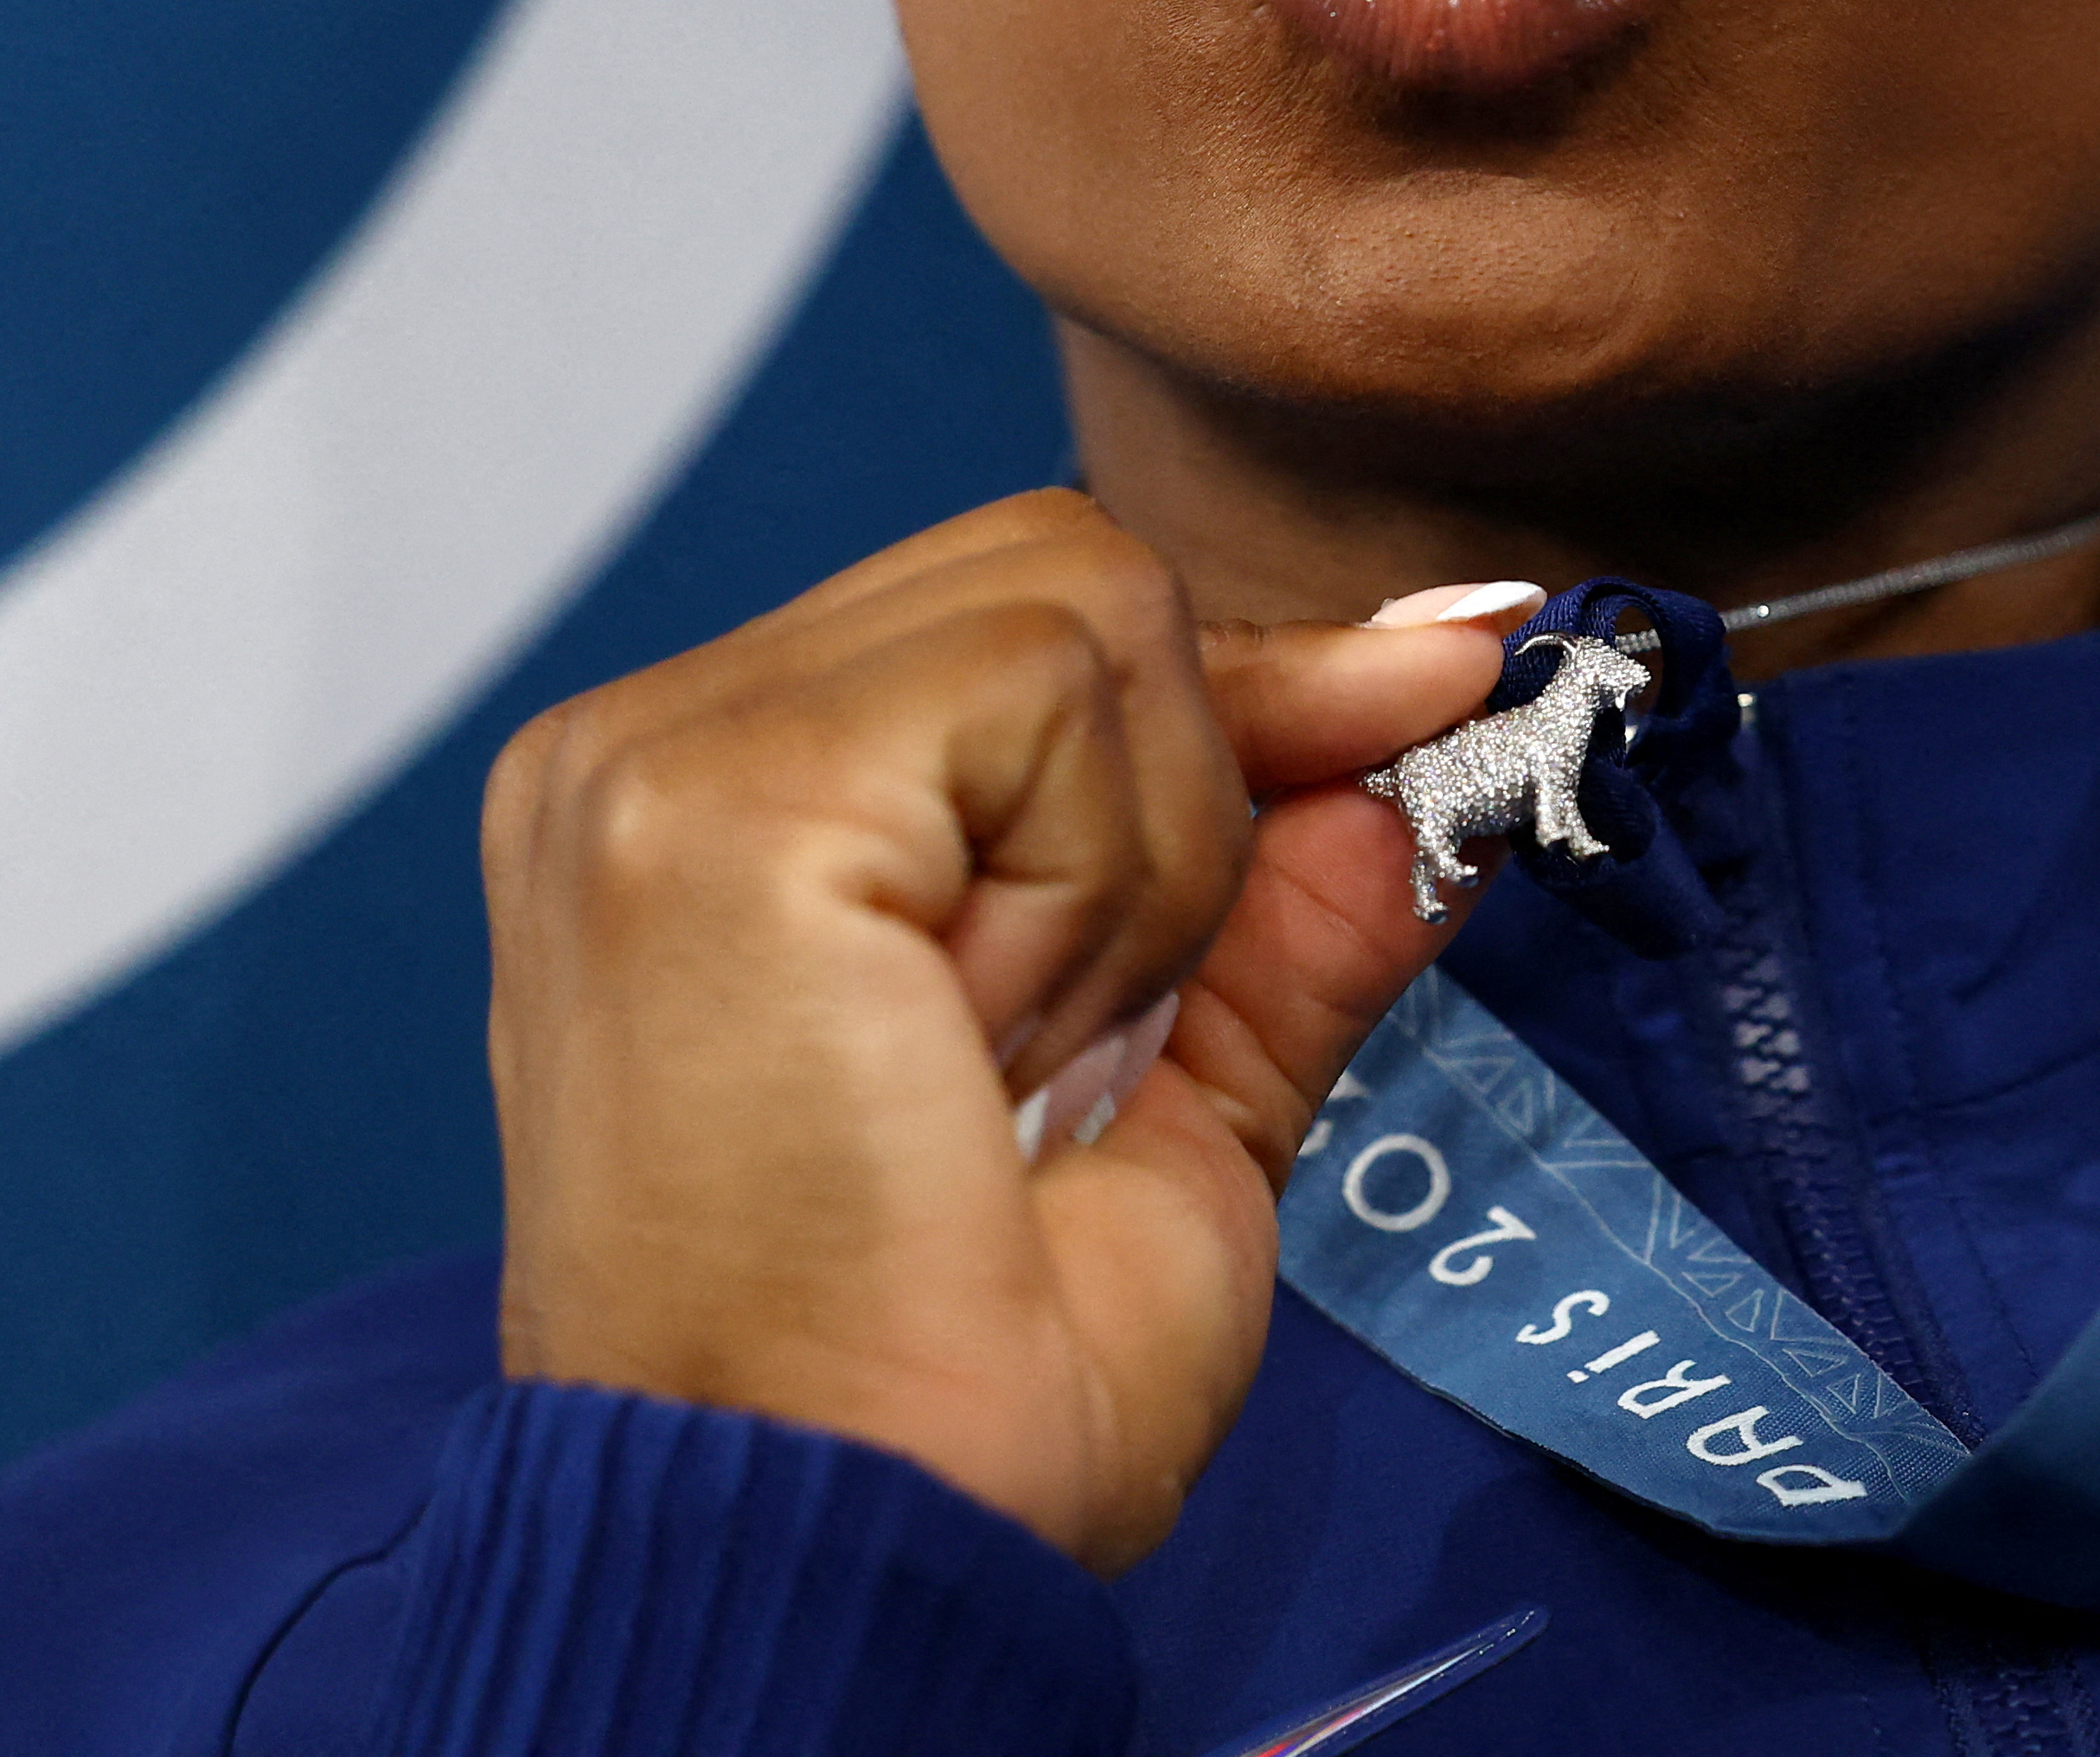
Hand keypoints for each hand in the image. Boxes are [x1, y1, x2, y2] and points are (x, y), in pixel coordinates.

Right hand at [478, 492, 1506, 1569]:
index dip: (1243, 691)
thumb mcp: (1183, 1095)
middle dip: (1182, 797)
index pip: (1036, 612)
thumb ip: (1291, 897)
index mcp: (723, 805)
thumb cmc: (957, 1389)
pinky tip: (979, 1042)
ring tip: (1010, 1062)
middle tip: (1093, 1038)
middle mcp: (656, 747)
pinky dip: (1096, 882)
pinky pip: (1051, 687)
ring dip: (1140, 866)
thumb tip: (1443, 718)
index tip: (1434, 701)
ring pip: (1090, 605)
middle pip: (1069, 562)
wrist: (858, 1538)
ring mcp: (667, 756)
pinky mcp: (720, 791)